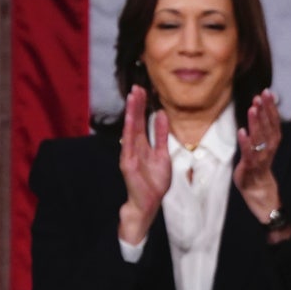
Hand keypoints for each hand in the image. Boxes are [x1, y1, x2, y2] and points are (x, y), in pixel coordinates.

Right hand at [117, 85, 170, 243]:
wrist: (148, 202)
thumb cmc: (154, 181)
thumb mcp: (162, 154)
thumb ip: (161, 135)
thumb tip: (163, 115)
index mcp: (142, 144)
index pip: (142, 121)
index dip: (142, 106)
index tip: (143, 90)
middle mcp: (133, 147)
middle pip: (135, 121)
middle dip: (136, 104)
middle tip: (137, 87)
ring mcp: (129, 154)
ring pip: (131, 130)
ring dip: (132, 113)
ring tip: (133, 98)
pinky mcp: (127, 164)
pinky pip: (129, 145)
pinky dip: (130, 131)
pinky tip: (132, 120)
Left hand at [233, 89, 283, 226]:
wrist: (258, 190)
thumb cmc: (257, 165)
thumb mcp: (261, 145)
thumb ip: (261, 129)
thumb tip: (258, 108)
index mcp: (272, 142)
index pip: (273, 121)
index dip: (271, 107)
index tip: (267, 93)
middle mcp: (269, 148)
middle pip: (268, 126)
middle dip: (265, 110)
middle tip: (260, 95)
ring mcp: (260, 157)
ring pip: (260, 138)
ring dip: (256, 123)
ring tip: (252, 108)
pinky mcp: (250, 166)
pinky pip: (248, 153)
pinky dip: (245, 142)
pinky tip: (241, 131)